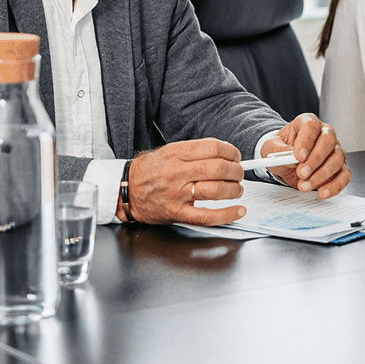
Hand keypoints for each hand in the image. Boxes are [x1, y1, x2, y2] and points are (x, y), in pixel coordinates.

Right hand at [121, 139, 246, 225]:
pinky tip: (238, 211)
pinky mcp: (177, 212)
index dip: (230, 151)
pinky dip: (227, 214)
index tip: (235, 156)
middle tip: (239, 173)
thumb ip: (192, 152)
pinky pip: (207, 216)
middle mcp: (177, 172)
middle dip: (236, 171)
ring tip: (237, 189)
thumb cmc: (147, 172)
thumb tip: (222, 153)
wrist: (125, 191)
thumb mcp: (166, 152)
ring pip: (216, 190)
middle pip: (218, 168)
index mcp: (175, 153)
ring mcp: (177, 194)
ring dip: (234, 190)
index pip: (212, 147)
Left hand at [268, 113, 350, 197]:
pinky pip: (344, 175)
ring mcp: (334, 149)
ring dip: (321, 175)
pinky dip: (335, 185)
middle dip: (315, 160)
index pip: (311, 126)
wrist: (285, 161)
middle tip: (301, 173)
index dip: (306, 141)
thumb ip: (278, 150)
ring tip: (305, 185)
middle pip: (328, 141)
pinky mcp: (339, 166)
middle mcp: (324, 133)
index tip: (298, 156)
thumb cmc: (280, 149)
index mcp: (307, 123)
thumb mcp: (270, 147)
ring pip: (337, 159)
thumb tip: (291, 157)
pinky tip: (322, 192)